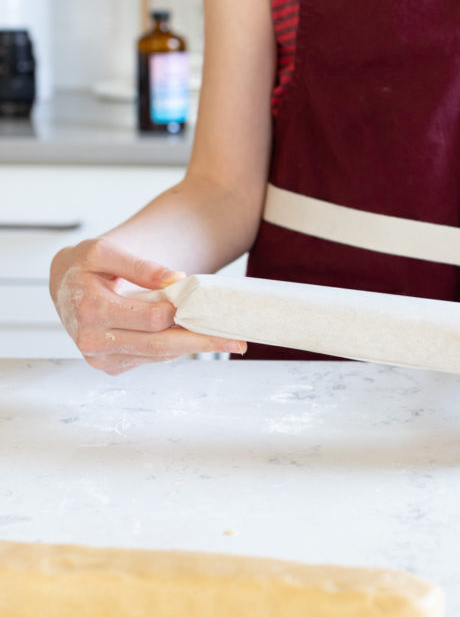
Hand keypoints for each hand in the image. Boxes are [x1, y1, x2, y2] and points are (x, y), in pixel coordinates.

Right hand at [49, 238, 245, 375]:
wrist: (65, 285)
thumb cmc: (86, 265)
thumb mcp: (106, 251)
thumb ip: (140, 265)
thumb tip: (175, 280)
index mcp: (91, 309)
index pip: (151, 319)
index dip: (180, 312)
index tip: (208, 308)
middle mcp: (93, 341)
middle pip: (160, 345)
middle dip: (201, 343)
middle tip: (237, 342)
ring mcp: (101, 358)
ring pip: (158, 356)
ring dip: (192, 348)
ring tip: (226, 341)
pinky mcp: (110, 365)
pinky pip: (150, 358)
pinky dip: (174, 348)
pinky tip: (193, 339)